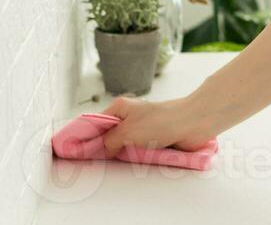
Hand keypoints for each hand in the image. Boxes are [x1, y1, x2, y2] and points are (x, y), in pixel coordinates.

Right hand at [99, 95, 218, 156]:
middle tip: (95, 161)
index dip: (87, 136)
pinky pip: (138, 152)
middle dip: (105, 148)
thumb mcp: (127, 131)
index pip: (96, 123)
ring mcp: (141, 129)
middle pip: (110, 136)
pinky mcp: (153, 140)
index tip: (78, 150)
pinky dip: (136, 158)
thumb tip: (102, 150)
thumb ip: (109, 142)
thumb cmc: (162, 121)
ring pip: (124, 146)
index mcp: (120, 108)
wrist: (192, 123)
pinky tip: (132, 162)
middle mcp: (129, 117)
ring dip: (122, 154)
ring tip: (117, 161)